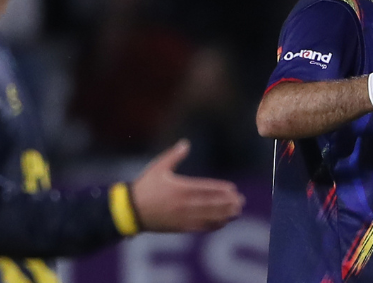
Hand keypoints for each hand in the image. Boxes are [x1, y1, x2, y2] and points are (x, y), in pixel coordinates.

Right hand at [131, 139, 245, 231]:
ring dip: (224, 215)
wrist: (131, 211)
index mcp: (180, 188)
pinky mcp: (180, 228)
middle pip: (211, 204)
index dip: (221, 190)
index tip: (233, 189)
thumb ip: (174, 155)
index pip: (206, 189)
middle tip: (241, 201)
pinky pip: (200, 227)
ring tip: (237, 212)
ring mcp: (182, 217)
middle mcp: (183, 204)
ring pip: (208, 217)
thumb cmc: (145, 187)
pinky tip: (223, 223)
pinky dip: (213, 225)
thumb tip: (186, 143)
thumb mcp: (158, 167)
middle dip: (228, 203)